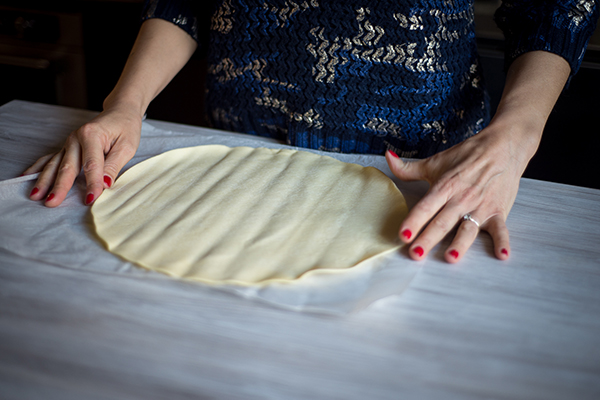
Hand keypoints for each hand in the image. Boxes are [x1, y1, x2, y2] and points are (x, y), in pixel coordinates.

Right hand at [23, 104, 141, 206]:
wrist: (120, 112)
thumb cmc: (125, 128)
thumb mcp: (127, 146)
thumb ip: (113, 165)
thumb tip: (105, 184)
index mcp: (92, 135)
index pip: (91, 165)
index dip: (91, 184)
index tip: (90, 200)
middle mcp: (76, 138)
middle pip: (67, 166)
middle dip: (59, 186)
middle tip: (52, 202)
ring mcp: (69, 143)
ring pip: (55, 164)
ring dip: (44, 180)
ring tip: (35, 195)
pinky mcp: (67, 148)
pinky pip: (50, 159)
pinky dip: (38, 169)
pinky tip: (26, 177)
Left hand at [385, 123, 528, 262]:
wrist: (504, 145)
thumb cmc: (468, 155)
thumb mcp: (436, 161)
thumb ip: (409, 168)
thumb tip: (388, 157)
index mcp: (445, 186)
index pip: (425, 207)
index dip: (413, 221)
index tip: (403, 234)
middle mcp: (462, 199)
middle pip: (442, 222)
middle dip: (428, 238)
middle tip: (416, 253)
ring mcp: (481, 206)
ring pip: (468, 229)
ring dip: (460, 244)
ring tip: (450, 257)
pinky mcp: (498, 211)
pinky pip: (501, 229)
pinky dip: (503, 242)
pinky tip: (501, 255)